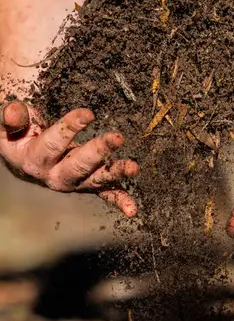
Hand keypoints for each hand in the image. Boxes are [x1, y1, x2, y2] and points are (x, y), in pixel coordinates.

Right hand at [0, 100, 138, 215]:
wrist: (23, 155)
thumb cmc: (18, 134)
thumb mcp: (7, 127)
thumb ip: (9, 118)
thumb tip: (14, 110)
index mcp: (33, 160)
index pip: (53, 143)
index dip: (70, 128)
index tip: (89, 114)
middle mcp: (54, 175)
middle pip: (78, 165)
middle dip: (98, 151)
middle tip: (117, 138)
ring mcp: (74, 182)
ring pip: (96, 179)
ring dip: (116, 173)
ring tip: (134, 168)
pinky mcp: (87, 183)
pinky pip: (104, 193)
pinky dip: (119, 200)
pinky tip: (132, 210)